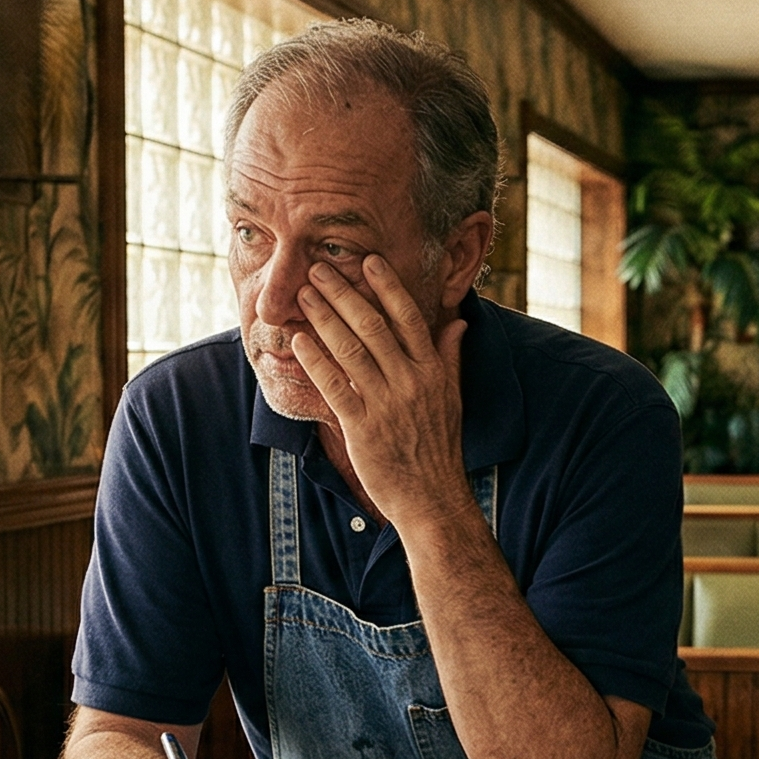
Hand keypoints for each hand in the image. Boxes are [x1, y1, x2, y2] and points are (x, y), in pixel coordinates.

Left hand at [294, 256, 474, 529]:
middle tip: (319, 269)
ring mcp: (387, 405)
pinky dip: (316, 360)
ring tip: (303, 294)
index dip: (388, 287)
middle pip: (373, 326)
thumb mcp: (451, 398)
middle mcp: (411, 382)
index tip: (369, 261)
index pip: (409, 318)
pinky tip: (299, 340)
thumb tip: (458, 321)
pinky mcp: (363, 428)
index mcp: (432, 371)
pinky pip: (335, 387)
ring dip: (324, 318)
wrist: (432, 498)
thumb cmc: (439, 447)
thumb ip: (450, 356)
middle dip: (343, 293)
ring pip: (351, 350)